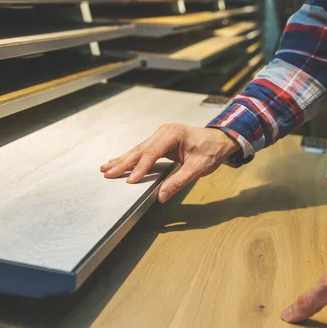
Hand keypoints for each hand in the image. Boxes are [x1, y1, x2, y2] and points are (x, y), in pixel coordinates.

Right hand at [100, 124, 239, 202]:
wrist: (220, 140)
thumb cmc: (211, 150)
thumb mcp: (198, 168)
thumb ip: (179, 181)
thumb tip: (162, 195)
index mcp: (173, 134)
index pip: (152, 152)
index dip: (140, 167)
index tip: (130, 179)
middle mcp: (164, 132)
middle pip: (140, 149)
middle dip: (123, 162)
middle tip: (108, 173)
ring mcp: (160, 135)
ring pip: (138, 149)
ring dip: (122, 160)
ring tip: (106, 168)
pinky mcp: (159, 141)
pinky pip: (142, 150)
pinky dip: (129, 157)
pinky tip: (117, 162)